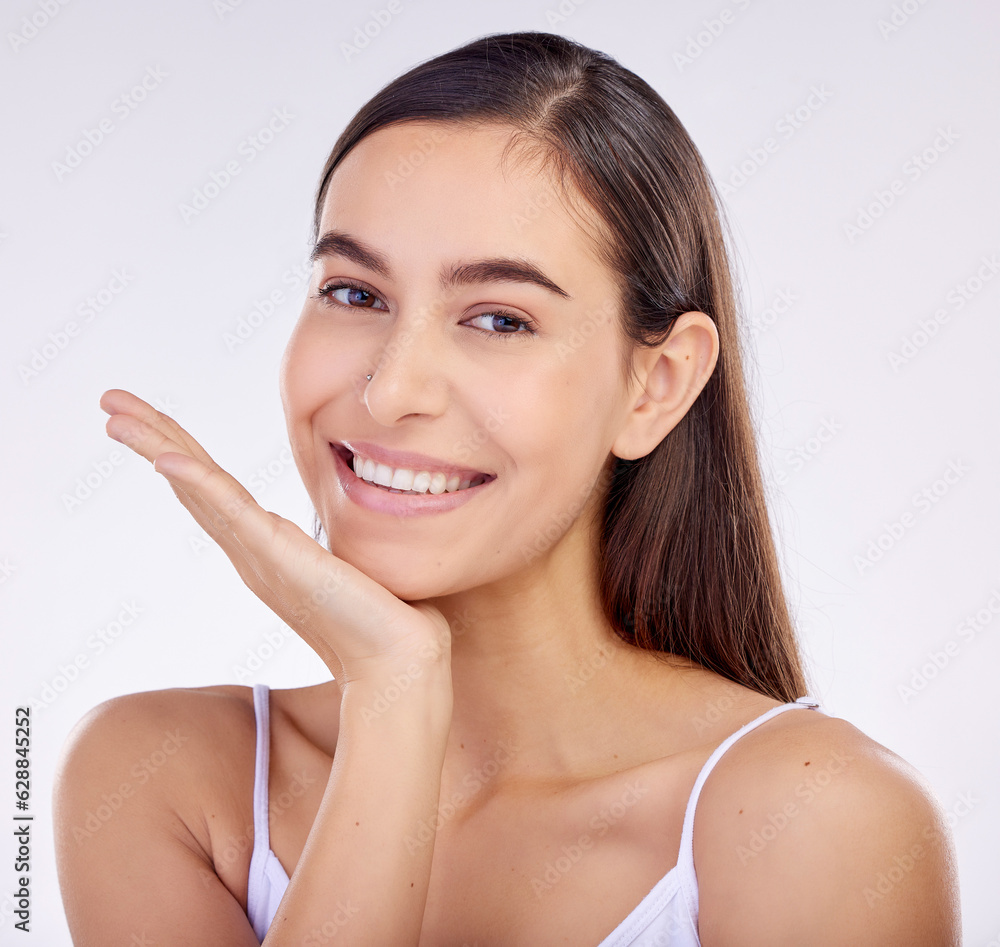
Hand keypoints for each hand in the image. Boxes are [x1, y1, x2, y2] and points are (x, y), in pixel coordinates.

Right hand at [99, 389, 450, 683]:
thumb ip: (326, 548)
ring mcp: (259, 553)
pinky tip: (165, 457)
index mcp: (263, 548)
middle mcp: (250, 550)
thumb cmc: (379, 618)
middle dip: (150, 436)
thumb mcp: (343, 566)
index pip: (212, 487)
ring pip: (197, 488)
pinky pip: (230, 511)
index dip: (178, 449)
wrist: (398, 661)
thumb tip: (340, 538)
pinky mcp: (279, 557)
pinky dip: (197, 482)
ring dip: (155, 446)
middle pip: (191, 480)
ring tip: (114, 414)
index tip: (145, 417)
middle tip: (109, 400)